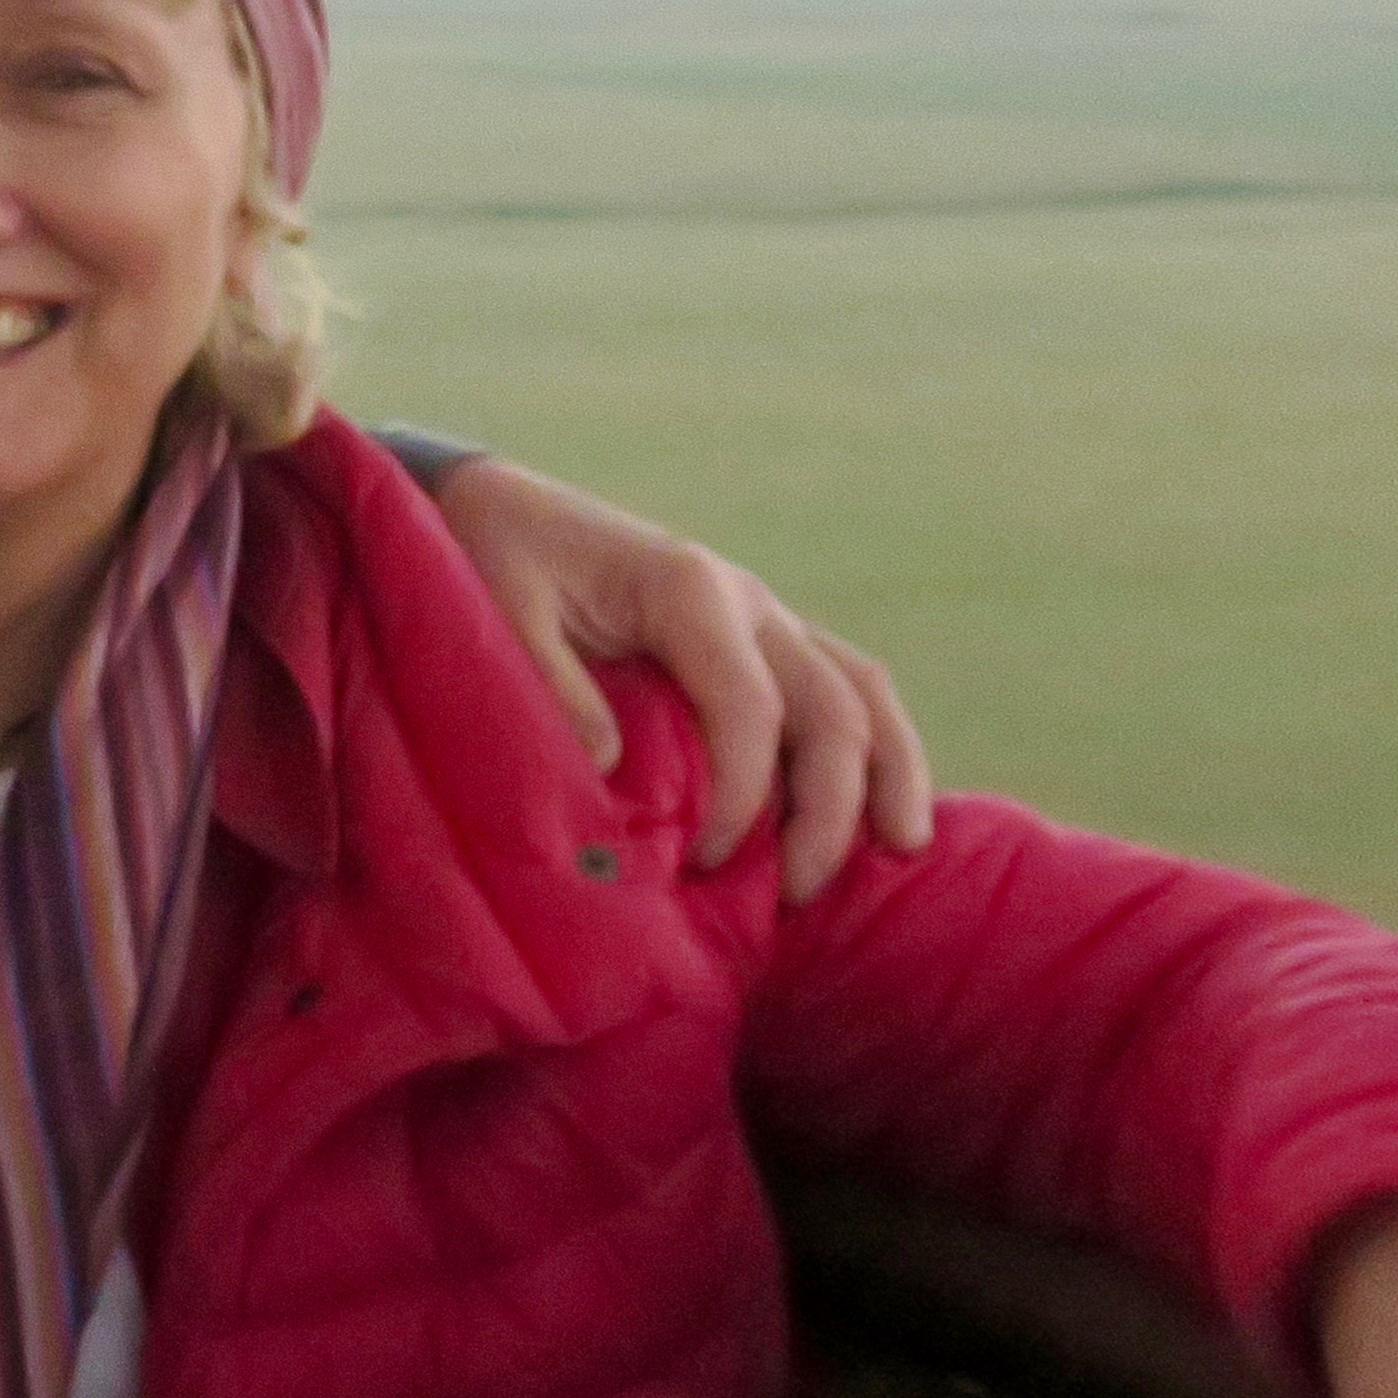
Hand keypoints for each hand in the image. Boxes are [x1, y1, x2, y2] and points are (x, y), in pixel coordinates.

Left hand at [429, 456, 932, 899]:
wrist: (497, 506)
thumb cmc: (493, 559)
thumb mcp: (501, 616)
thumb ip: (554, 689)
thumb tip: (609, 773)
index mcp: (688, 588)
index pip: (750, 706)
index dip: (742, 794)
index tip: (705, 860)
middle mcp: (747, 598)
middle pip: (832, 705)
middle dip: (833, 805)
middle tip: (798, 892)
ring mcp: (764, 616)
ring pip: (861, 691)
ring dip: (890, 771)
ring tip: (905, 849)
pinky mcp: (761, 638)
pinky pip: (842, 689)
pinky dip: (873, 748)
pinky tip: (882, 812)